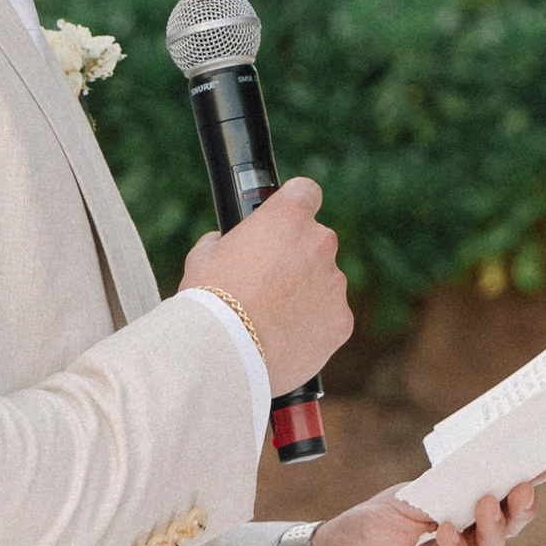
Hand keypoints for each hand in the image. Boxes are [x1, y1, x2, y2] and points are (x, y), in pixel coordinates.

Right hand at [181, 178, 348, 395]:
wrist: (225, 353)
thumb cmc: (210, 301)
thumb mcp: (204, 256)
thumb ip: (225, 240)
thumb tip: (224, 242)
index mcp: (288, 216)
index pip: (305, 192)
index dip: (294, 207)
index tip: (285, 222)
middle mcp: (319, 243)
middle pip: (316, 242)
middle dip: (297, 258)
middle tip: (268, 283)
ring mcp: (334, 283)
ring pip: (324, 282)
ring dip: (306, 293)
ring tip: (272, 318)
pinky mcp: (341, 320)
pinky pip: (330, 317)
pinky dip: (314, 326)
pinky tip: (285, 338)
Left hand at [302, 479, 540, 545]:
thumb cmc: (357, 536)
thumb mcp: (400, 505)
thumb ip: (439, 497)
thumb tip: (480, 482)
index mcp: (450, 512)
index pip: (492, 494)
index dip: (519, 480)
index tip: (545, 461)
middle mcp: (458, 542)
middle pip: (502, 524)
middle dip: (518, 506)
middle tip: (525, 486)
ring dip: (492, 525)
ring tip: (488, 502)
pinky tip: (446, 533)